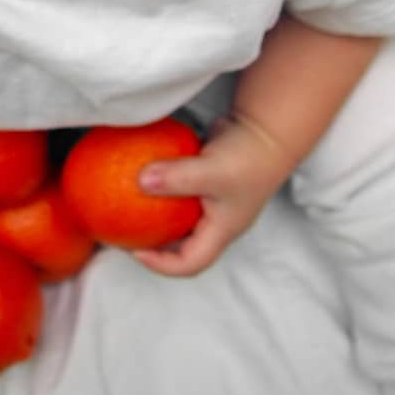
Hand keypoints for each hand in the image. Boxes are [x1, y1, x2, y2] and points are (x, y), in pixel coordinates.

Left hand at [129, 113, 294, 276]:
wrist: (267, 129)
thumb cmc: (247, 156)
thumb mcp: (211, 171)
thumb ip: (176, 177)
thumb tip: (139, 181)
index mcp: (221, 231)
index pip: (191, 264)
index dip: (161, 265)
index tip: (134, 250)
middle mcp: (217, 222)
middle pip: (183, 247)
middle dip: (154, 245)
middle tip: (126, 233)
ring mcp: (213, 203)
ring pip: (180, 220)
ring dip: (157, 218)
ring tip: (129, 210)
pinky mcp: (207, 182)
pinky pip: (180, 193)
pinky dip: (163, 189)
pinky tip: (142, 177)